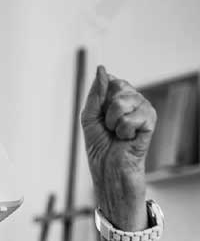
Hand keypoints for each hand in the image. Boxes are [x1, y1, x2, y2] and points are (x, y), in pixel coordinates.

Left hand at [81, 65, 156, 227]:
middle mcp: (134, 100)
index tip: (100, 117)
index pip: (111, 82)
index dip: (101, 99)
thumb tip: (102, 69)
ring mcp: (143, 109)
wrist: (109, 171)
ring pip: (122, 102)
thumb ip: (95, 94)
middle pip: (117, 88)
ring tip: (117, 135)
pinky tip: (127, 139)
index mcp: (119, 98)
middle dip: (106, 112)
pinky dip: (123, 131)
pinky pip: (131, 117)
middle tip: (109, 128)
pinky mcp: (151, 120)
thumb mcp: (89, 118)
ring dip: (113, 123)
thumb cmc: (99, 148)